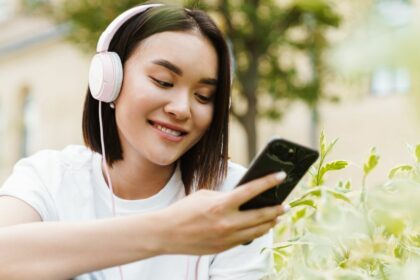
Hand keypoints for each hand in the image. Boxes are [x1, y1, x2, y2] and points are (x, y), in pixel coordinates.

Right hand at [156, 172, 288, 254]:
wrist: (167, 233)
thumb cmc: (184, 210)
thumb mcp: (205, 195)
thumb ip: (226, 197)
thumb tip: (243, 199)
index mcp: (221, 204)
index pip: (251, 190)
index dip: (269, 181)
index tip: (281, 176)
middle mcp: (227, 222)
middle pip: (261, 215)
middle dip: (277, 209)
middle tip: (286, 204)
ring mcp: (227, 237)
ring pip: (258, 230)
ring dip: (270, 222)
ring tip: (278, 216)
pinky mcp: (224, 247)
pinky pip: (246, 239)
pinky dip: (257, 231)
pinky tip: (261, 227)